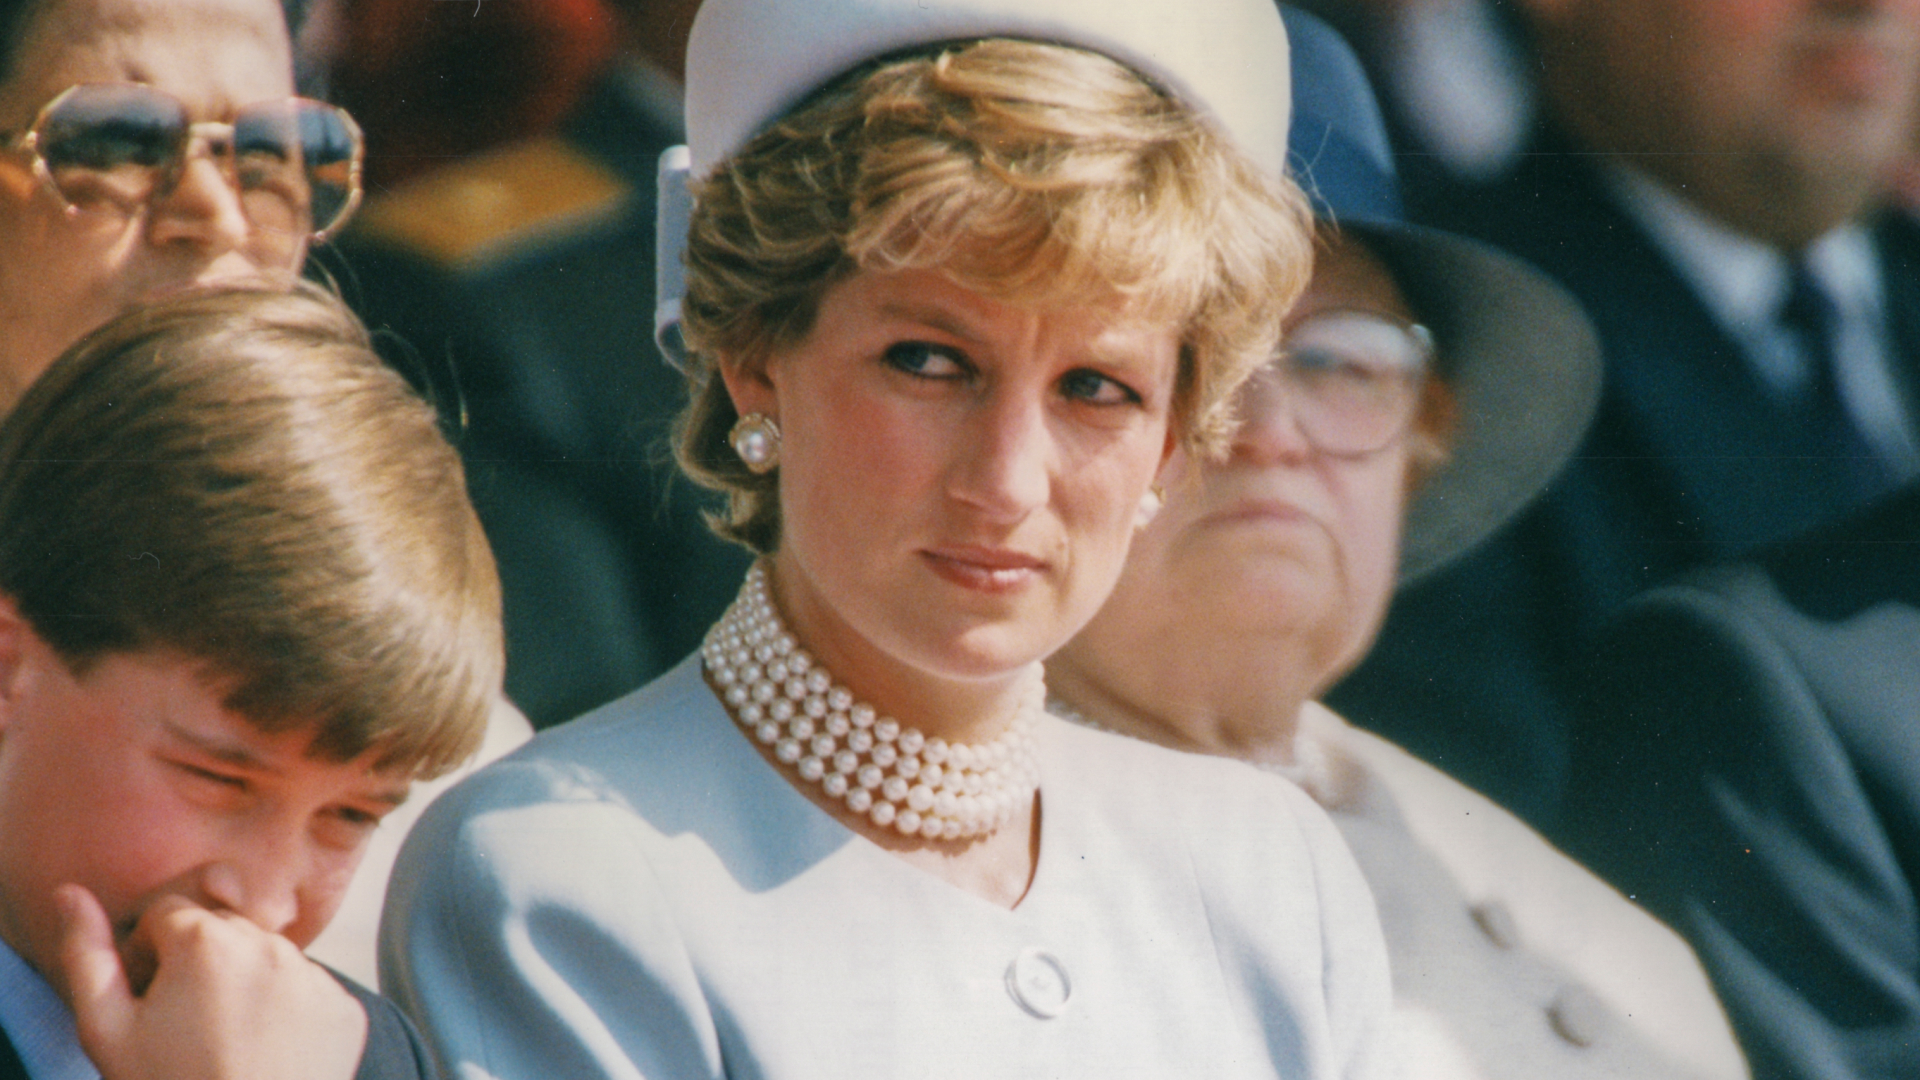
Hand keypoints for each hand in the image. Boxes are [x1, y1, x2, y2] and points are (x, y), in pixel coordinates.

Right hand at [52, 885, 368, 1079]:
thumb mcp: (108, 1030)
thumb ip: (87, 955)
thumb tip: (71, 893)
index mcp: (207, 940)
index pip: (168, 915)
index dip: (150, 953)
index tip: (150, 998)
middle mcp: (270, 944)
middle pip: (222, 932)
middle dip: (201, 962)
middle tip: (187, 1023)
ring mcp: (315, 976)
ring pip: (268, 960)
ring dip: (246, 983)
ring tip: (227, 1040)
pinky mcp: (346, 1008)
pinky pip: (309, 993)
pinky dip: (289, 1013)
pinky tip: (267, 1051)